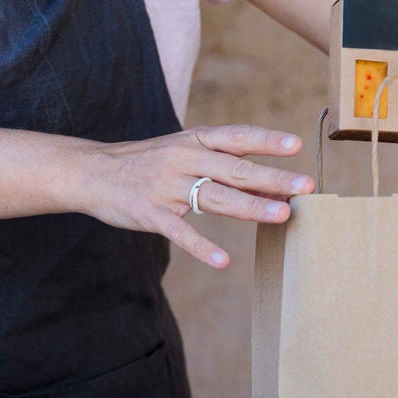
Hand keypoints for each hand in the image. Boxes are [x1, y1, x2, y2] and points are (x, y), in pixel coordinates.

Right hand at [75, 125, 314, 267]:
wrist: (92, 172)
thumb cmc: (147, 163)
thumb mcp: (182, 152)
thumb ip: (222, 167)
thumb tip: (270, 185)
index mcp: (194, 140)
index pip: (236, 137)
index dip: (266, 140)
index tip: (296, 146)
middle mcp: (183, 158)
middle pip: (234, 168)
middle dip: (273, 177)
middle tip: (306, 185)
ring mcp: (166, 186)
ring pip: (214, 197)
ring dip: (251, 206)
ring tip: (282, 215)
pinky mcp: (149, 212)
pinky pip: (180, 232)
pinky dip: (201, 247)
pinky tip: (223, 260)